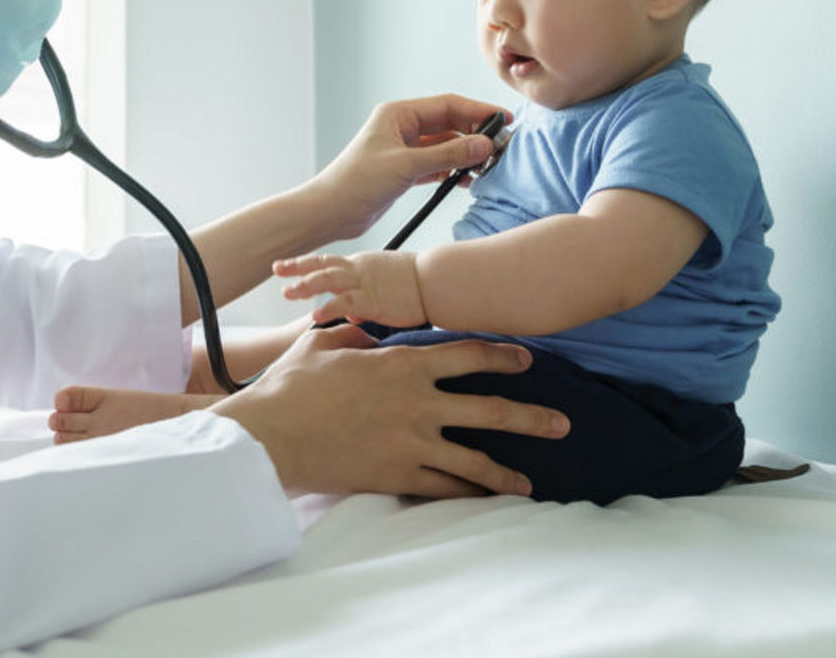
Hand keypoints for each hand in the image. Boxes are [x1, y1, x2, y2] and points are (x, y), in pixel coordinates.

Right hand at [211, 324, 569, 497]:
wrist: (273, 434)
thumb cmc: (293, 386)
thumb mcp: (323, 345)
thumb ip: (353, 336)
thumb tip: (366, 335)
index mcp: (403, 364)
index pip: (467, 356)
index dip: (501, 357)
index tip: (526, 360)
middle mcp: (418, 403)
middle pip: (488, 410)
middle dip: (530, 417)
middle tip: (562, 423)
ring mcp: (412, 442)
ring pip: (474, 457)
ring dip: (507, 470)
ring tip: (532, 482)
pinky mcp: (397, 475)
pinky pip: (443, 487)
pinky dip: (466, 493)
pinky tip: (484, 500)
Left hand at [275, 251, 426, 327]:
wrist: (438, 282)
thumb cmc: (418, 285)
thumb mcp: (387, 285)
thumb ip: (365, 297)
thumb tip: (351, 315)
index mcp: (361, 264)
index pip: (327, 262)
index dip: (305, 263)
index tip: (285, 266)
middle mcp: (359, 270)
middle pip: (321, 265)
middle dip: (297, 268)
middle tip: (276, 269)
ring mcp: (365, 284)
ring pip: (329, 280)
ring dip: (307, 286)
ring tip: (288, 292)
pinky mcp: (374, 300)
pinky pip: (347, 303)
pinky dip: (329, 308)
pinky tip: (315, 316)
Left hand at [308, 94, 510, 240]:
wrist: (329, 212)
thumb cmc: (355, 183)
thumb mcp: (405, 166)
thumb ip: (447, 154)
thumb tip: (483, 145)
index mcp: (397, 114)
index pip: (447, 105)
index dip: (477, 111)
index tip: (503, 120)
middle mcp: (401, 128)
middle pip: (449, 123)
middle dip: (475, 133)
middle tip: (501, 145)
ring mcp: (403, 149)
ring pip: (444, 145)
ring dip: (466, 153)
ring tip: (489, 164)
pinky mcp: (404, 171)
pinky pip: (437, 165)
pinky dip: (453, 170)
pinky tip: (469, 179)